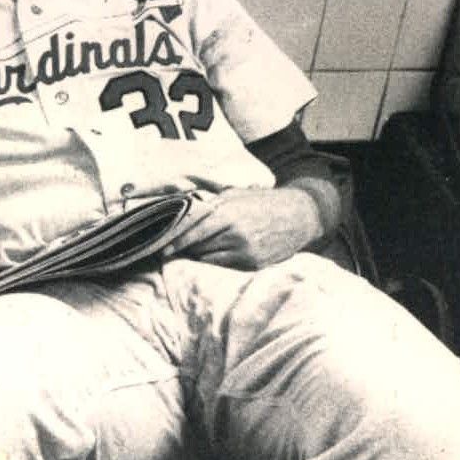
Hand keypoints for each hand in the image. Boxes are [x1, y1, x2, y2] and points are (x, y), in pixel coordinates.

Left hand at [165, 187, 322, 269]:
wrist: (300, 214)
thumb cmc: (263, 202)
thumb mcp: (235, 194)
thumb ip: (209, 202)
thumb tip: (180, 205)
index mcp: (226, 212)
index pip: (191, 229)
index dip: (173, 240)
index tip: (159, 247)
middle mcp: (233, 232)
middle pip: (196, 246)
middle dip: (182, 248)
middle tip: (167, 251)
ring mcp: (243, 250)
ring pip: (207, 258)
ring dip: (198, 255)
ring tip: (191, 251)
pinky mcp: (252, 263)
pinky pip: (223, 265)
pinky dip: (214, 261)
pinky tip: (212, 255)